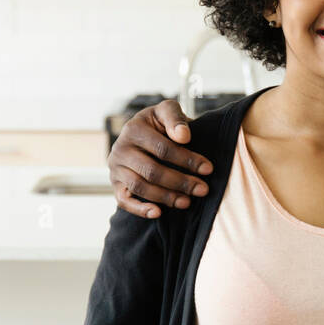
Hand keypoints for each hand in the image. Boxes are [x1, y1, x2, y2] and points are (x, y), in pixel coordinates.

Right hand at [107, 99, 213, 217]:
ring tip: (187, 201)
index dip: (186, 159)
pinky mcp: (115, 184)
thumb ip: (175, 119)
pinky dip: (140, 209)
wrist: (142, 133)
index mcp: (134, 128)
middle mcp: (120, 148)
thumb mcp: (167, 111)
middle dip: (180, 182)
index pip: (163, 149)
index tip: (208, 169)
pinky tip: (159, 213)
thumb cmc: (160, 124)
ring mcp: (115, 168)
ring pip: (140, 187)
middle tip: (203, 190)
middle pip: (152, 171)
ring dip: (166, 197)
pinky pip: (124, 201)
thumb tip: (184, 136)